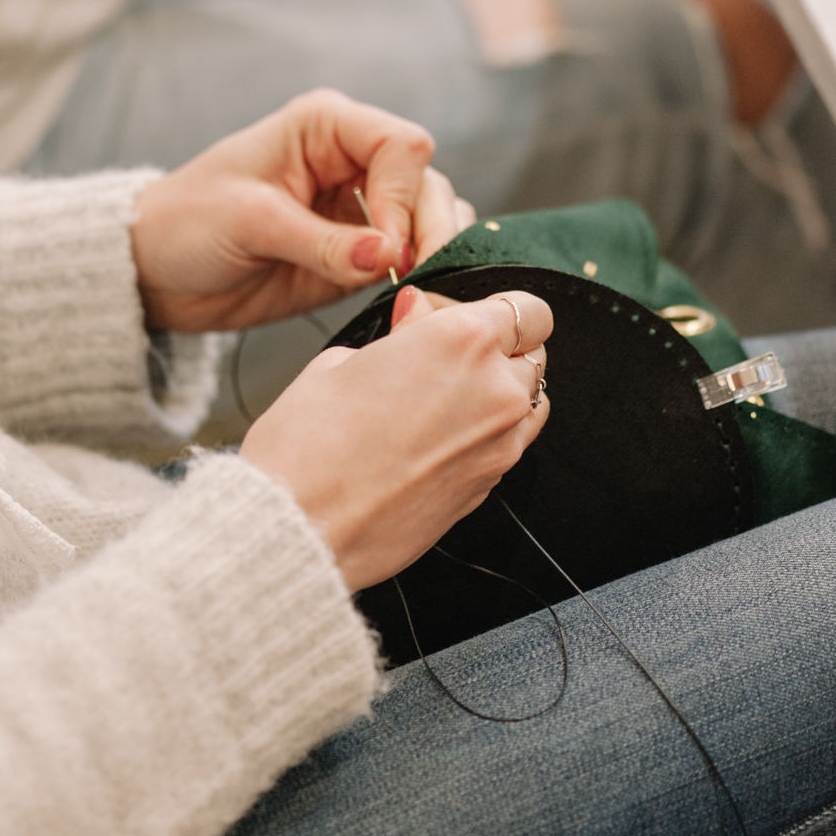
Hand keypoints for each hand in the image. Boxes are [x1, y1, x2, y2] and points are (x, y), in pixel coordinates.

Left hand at [131, 89, 473, 331]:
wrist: (157, 272)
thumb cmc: (187, 223)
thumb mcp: (250, 224)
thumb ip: (322, 242)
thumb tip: (390, 256)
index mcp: (327, 127)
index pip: (402, 146)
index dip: (403, 197)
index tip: (385, 249)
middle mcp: (354, 160)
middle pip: (428, 185)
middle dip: (430, 232)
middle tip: (416, 278)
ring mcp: (361, 209)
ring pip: (430, 222)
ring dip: (432, 257)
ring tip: (414, 295)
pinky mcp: (359, 256)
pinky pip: (411, 261)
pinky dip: (420, 280)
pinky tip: (408, 303)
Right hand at [241, 286, 551, 591]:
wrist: (300, 528)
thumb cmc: (308, 444)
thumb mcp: (343, 361)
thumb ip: (400, 333)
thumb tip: (418, 314)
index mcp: (463, 340)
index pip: (526, 308)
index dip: (495, 309)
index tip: (463, 317)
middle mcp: (496, 389)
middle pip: (534, 353)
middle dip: (499, 349)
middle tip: (447, 358)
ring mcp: (500, 445)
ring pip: (531, 402)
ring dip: (502, 392)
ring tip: (447, 400)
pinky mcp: (489, 488)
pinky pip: (508, 446)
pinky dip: (488, 435)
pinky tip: (438, 439)